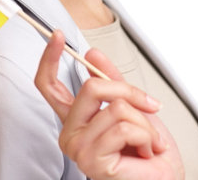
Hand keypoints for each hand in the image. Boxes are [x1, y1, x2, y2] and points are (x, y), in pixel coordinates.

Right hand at [34, 31, 183, 178]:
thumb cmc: (149, 149)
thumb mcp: (132, 105)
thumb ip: (111, 79)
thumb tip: (92, 53)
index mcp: (74, 117)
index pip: (49, 84)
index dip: (49, 58)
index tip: (57, 35)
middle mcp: (69, 131)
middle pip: (92, 87)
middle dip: (128, 91)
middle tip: (149, 105)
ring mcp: (77, 147)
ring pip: (115, 108)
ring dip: (144, 121)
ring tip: (149, 141)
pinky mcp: (92, 161)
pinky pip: (124, 128)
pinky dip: (146, 136)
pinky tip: (147, 152)